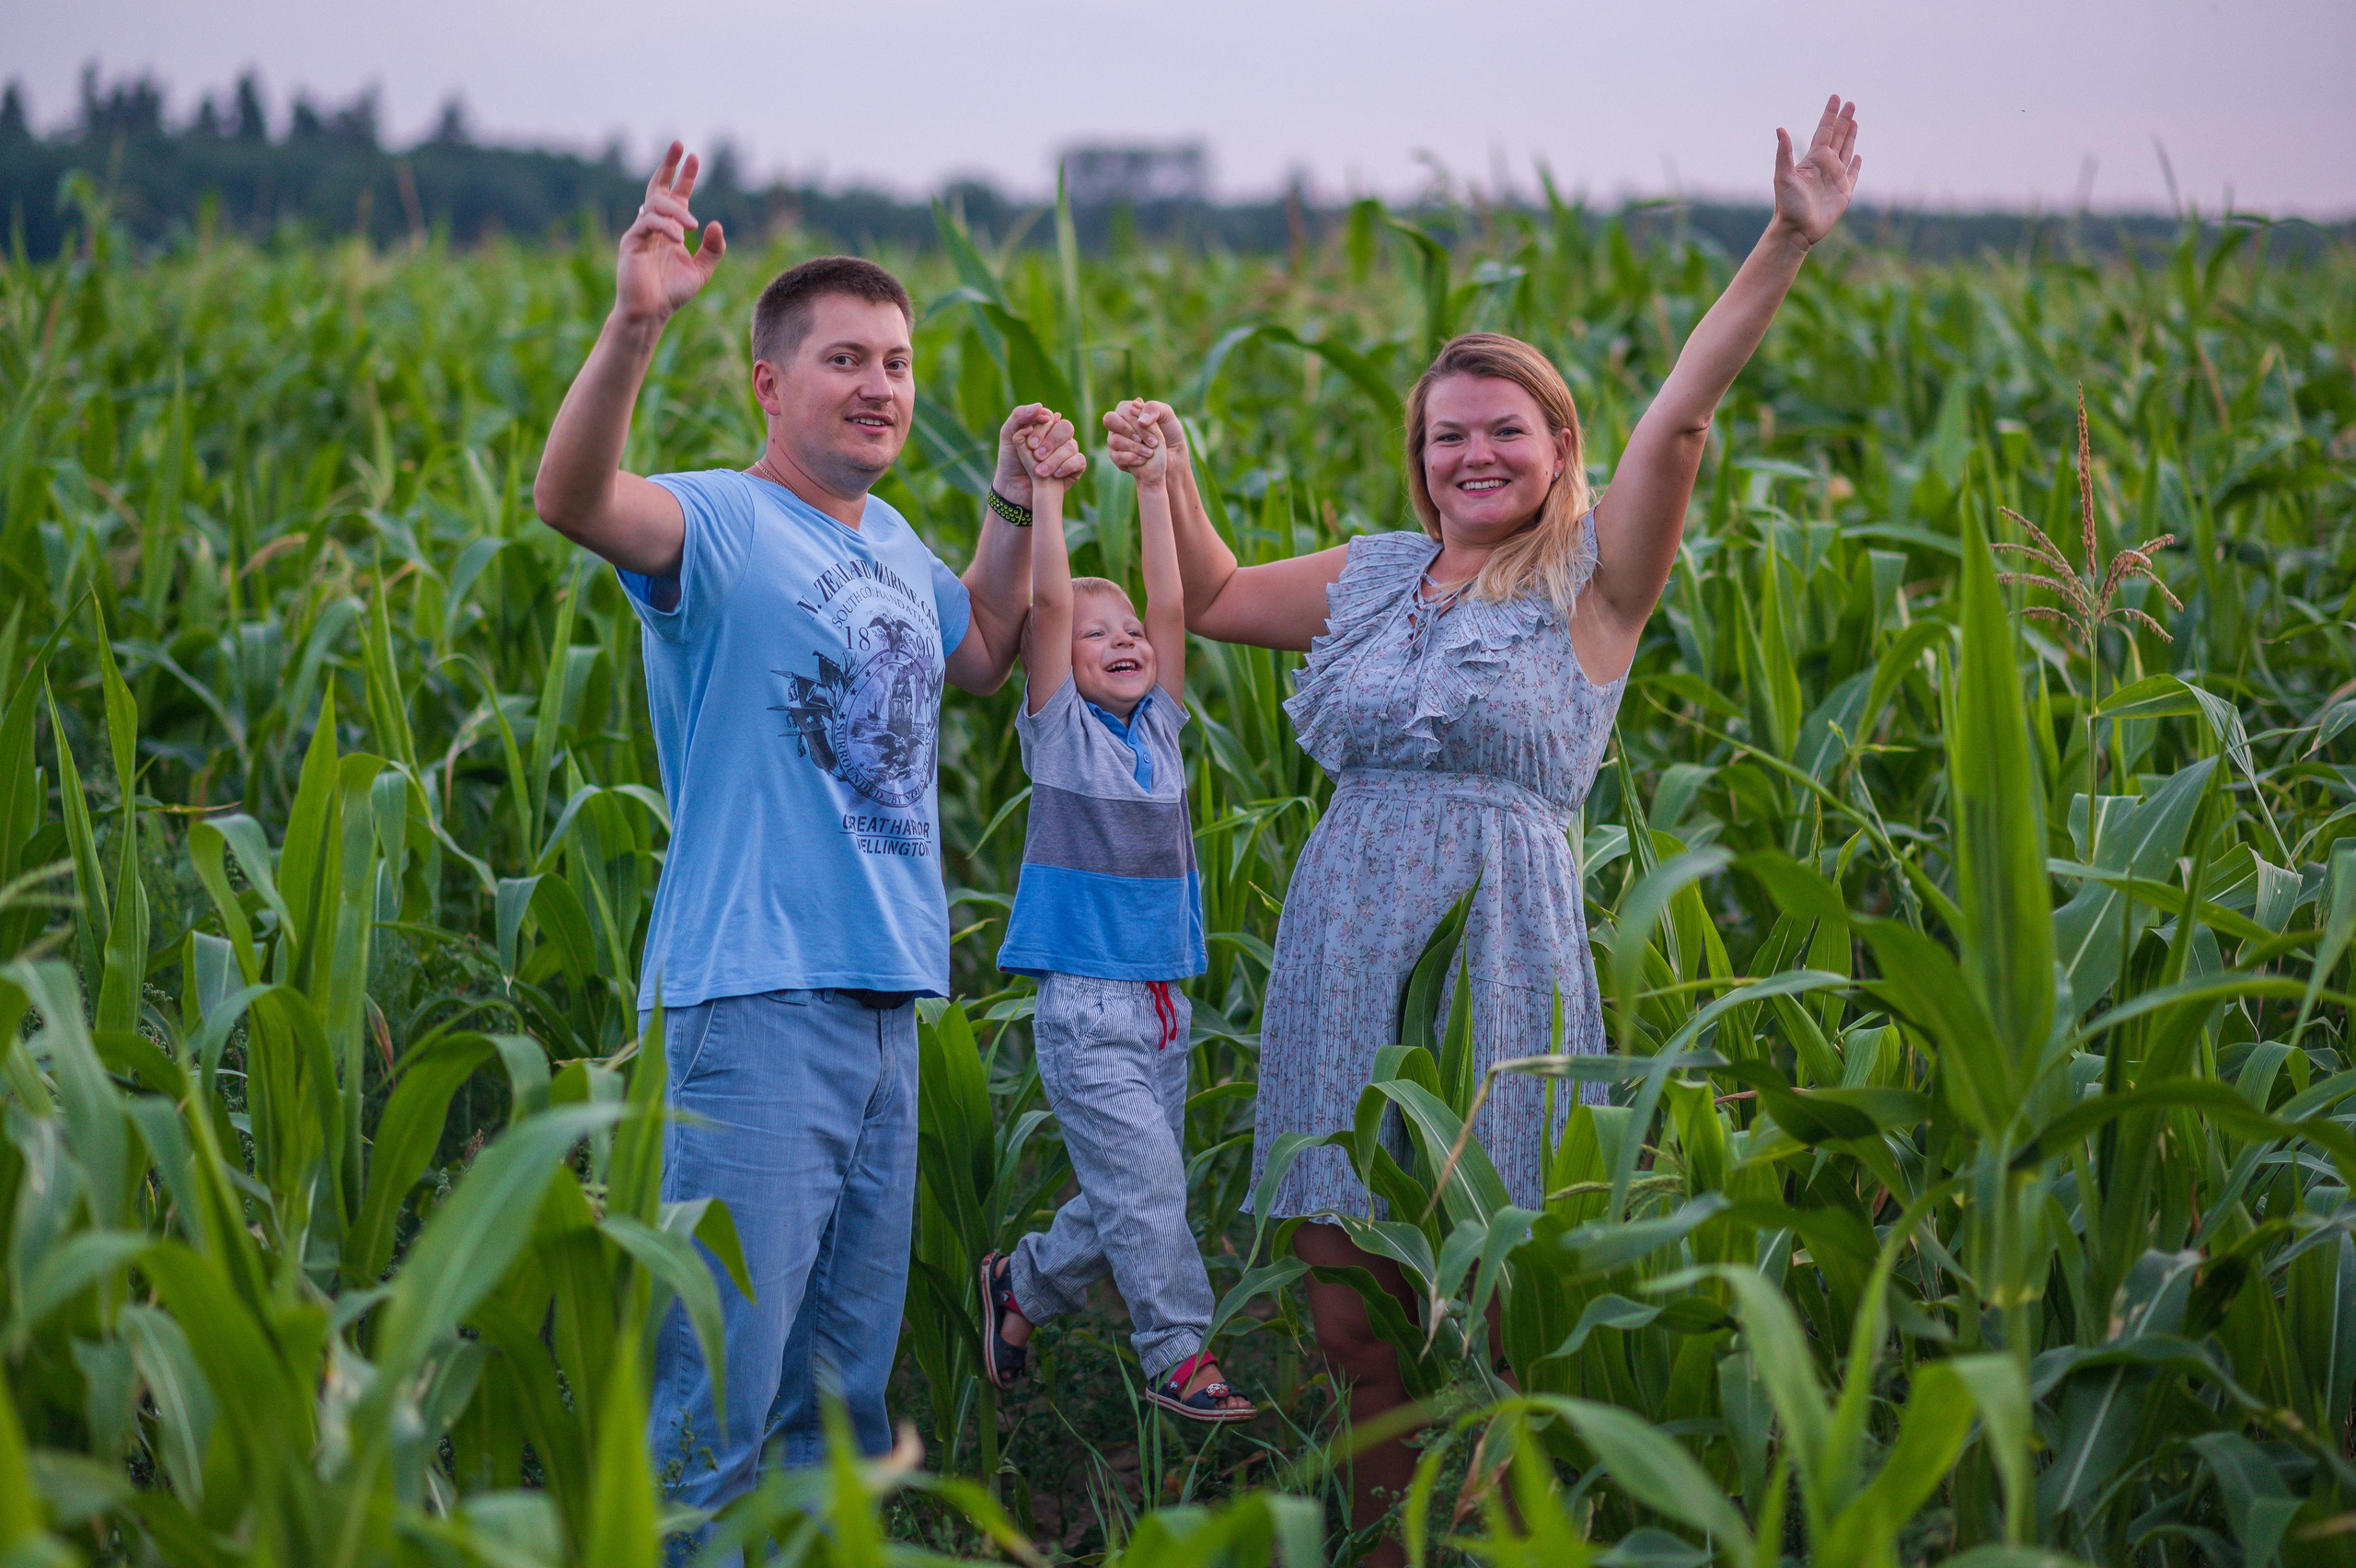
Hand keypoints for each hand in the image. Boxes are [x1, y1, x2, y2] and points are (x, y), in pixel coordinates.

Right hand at [616, 142, 726, 325]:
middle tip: (679, 145)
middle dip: (669, 165)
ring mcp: (640, 232)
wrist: (650, 313)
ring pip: (656, 204)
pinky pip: (648, 222)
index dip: (684, 176)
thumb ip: (712, 248)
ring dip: (677, 211)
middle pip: (658, 187)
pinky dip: (666, 227)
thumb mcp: (701, 270)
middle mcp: (653, 226)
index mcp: (670, 230)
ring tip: (692, 226)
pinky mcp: (631, 241)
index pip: (676, 195)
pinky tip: (679, 239)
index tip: (693, 156)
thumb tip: (715, 223)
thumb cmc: (671, 293)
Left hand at [994, 405, 1084, 504]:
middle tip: (1037, 455)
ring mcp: (1068, 451)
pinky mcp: (1075, 467)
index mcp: (1044, 425)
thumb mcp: (1008, 435)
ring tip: (1041, 471)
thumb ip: (1019, 417)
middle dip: (1051, 441)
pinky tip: (1055, 475)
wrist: (1014, 488)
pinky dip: (1067, 466)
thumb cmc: (1011, 460)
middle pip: (1065, 427)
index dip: (1042, 429)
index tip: (1031, 444)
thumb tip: (1040, 405)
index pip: (1050, 417)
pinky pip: (1080, 460)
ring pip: (1072, 444)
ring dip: (1055, 458)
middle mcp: (1058, 436)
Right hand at [1102, 399, 1167, 484]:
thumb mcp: (1167, 414)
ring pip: (1113, 440)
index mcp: (1127, 410)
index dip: (1136, 421)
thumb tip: (1139, 421)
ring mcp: (1114, 440)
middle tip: (1150, 442)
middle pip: (1110, 420)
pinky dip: (1131, 458)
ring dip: (1134, 447)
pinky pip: (1115, 456)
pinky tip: (1143, 460)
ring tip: (1150, 453)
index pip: (1122, 410)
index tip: (1154, 434)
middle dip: (1130, 432)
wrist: (1173, 457)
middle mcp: (1117, 423)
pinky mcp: (1116, 456)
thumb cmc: (1169, 433)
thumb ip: (1153, 408)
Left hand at [1771, 95, 1861, 247]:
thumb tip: (1780, 129)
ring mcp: (1835, 178)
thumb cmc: (1787, 205)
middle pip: (1838, 137)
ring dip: (1850, 136)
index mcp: (1813, 159)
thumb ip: (1784, 153)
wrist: (1796, 230)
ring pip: (1846, 151)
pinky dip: (1857, 165)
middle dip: (1844, 120)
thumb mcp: (1783, 177)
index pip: (1824, 130)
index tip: (1836, 97)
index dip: (1830, 114)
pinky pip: (1853, 174)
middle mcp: (1825, 165)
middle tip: (1851, 103)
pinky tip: (1859, 156)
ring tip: (1854, 121)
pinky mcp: (1844, 192)